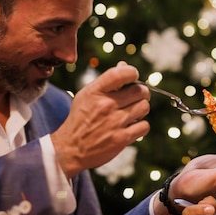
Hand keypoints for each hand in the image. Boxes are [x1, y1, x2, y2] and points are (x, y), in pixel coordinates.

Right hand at [51, 62, 149, 177]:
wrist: (70, 149)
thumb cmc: (80, 119)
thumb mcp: (87, 95)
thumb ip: (106, 81)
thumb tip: (124, 66)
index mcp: (95, 92)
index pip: (120, 74)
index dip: (132, 72)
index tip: (133, 76)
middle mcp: (106, 105)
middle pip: (139, 90)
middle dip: (141, 92)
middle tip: (136, 96)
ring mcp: (114, 122)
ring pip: (144, 107)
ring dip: (141, 108)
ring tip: (133, 112)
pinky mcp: (121, 138)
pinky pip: (144, 126)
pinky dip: (141, 126)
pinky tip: (131, 126)